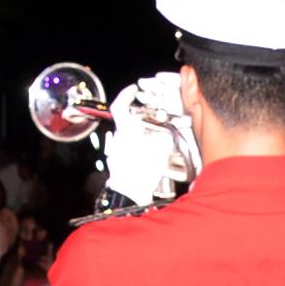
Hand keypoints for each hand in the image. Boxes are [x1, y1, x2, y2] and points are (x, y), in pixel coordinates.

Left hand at [99, 88, 180, 208]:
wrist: (130, 196)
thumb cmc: (142, 173)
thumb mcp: (161, 151)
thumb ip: (165, 139)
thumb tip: (168, 134)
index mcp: (126, 130)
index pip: (120, 105)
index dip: (126, 94)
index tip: (133, 89)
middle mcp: (118, 138)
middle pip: (126, 120)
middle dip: (139, 117)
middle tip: (152, 117)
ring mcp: (116, 151)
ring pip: (127, 135)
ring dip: (140, 133)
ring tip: (155, 137)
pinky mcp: (118, 162)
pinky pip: (128, 148)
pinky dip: (138, 147)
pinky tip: (150, 153)